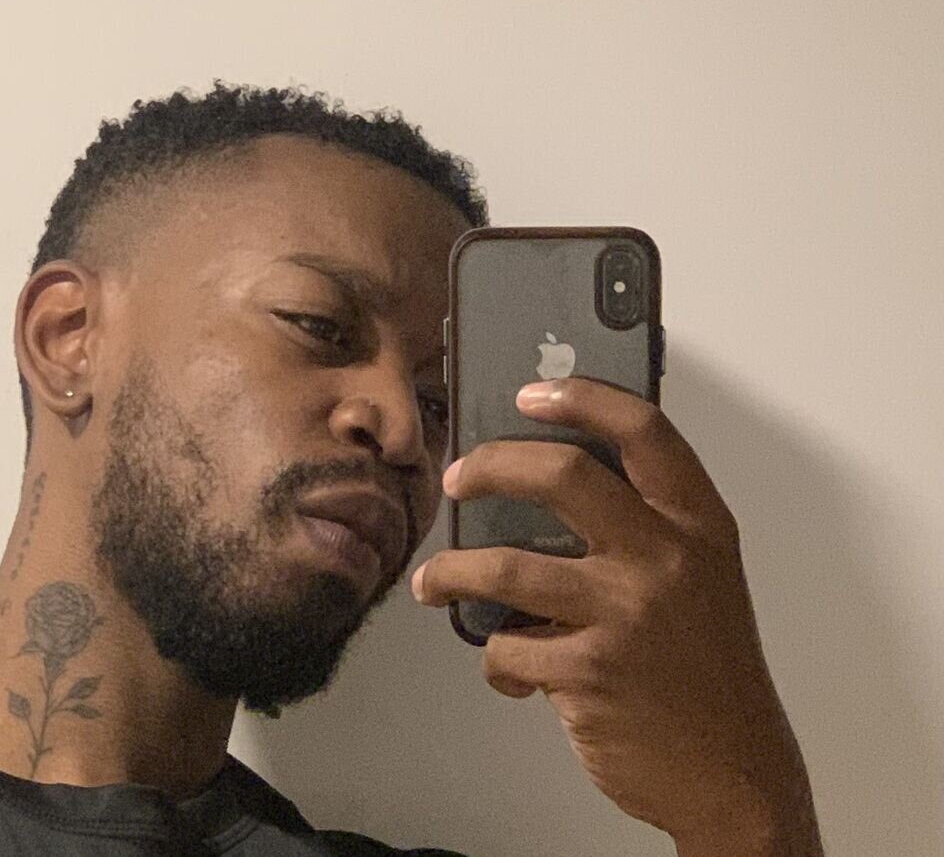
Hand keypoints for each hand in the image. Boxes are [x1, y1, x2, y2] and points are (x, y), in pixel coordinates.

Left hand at [410, 377, 820, 854]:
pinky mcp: (586, 673)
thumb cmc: (708, 673)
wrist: (734, 776)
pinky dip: (498, 661)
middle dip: (490, 466)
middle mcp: (666, 560)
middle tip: (457, 478)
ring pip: (503, 567)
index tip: (531, 392)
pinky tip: (514, 671)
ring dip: (452, 573)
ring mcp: (624, 615)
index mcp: (700, 527)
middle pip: (562, 475)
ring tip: (435, 582)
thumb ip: (646, 529)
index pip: (644, 432)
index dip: (582, 398)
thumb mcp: (701, 581)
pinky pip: (505, 648)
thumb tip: (549, 482)